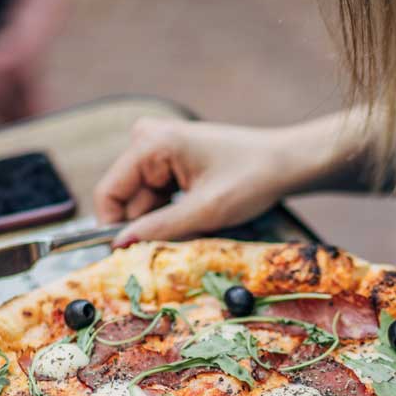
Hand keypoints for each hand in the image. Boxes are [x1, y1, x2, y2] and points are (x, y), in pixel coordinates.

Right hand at [94, 118, 311, 247]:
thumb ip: (159, 228)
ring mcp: (159, 147)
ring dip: (163, 220)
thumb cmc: (252, 178)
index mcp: (151, 143)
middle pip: (127, 198)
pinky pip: (157, 195)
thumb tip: (119, 245)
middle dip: (148, 224)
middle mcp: (148, 138)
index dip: (116, 228)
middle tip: (181, 239)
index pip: (109, 193)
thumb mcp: (205, 211)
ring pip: (143, 200)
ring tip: (197, 223)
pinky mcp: (171, 159)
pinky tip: (198, 213)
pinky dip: (173, 212)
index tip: (132, 256)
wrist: (286, 162)